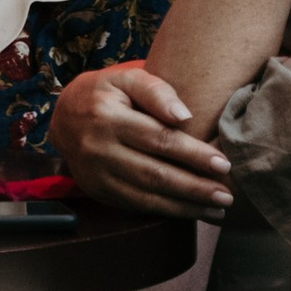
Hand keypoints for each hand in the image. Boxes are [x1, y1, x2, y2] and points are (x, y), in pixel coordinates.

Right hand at [51, 63, 233, 221]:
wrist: (63, 116)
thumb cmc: (106, 93)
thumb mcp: (126, 78)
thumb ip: (156, 91)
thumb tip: (184, 116)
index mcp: (108, 117)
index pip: (159, 140)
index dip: (194, 154)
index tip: (224, 164)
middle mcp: (99, 150)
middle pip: (155, 174)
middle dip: (195, 188)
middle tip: (227, 196)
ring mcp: (96, 175)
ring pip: (146, 197)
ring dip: (185, 207)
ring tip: (217, 210)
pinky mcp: (97, 191)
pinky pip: (135, 206)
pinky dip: (165, 212)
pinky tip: (190, 212)